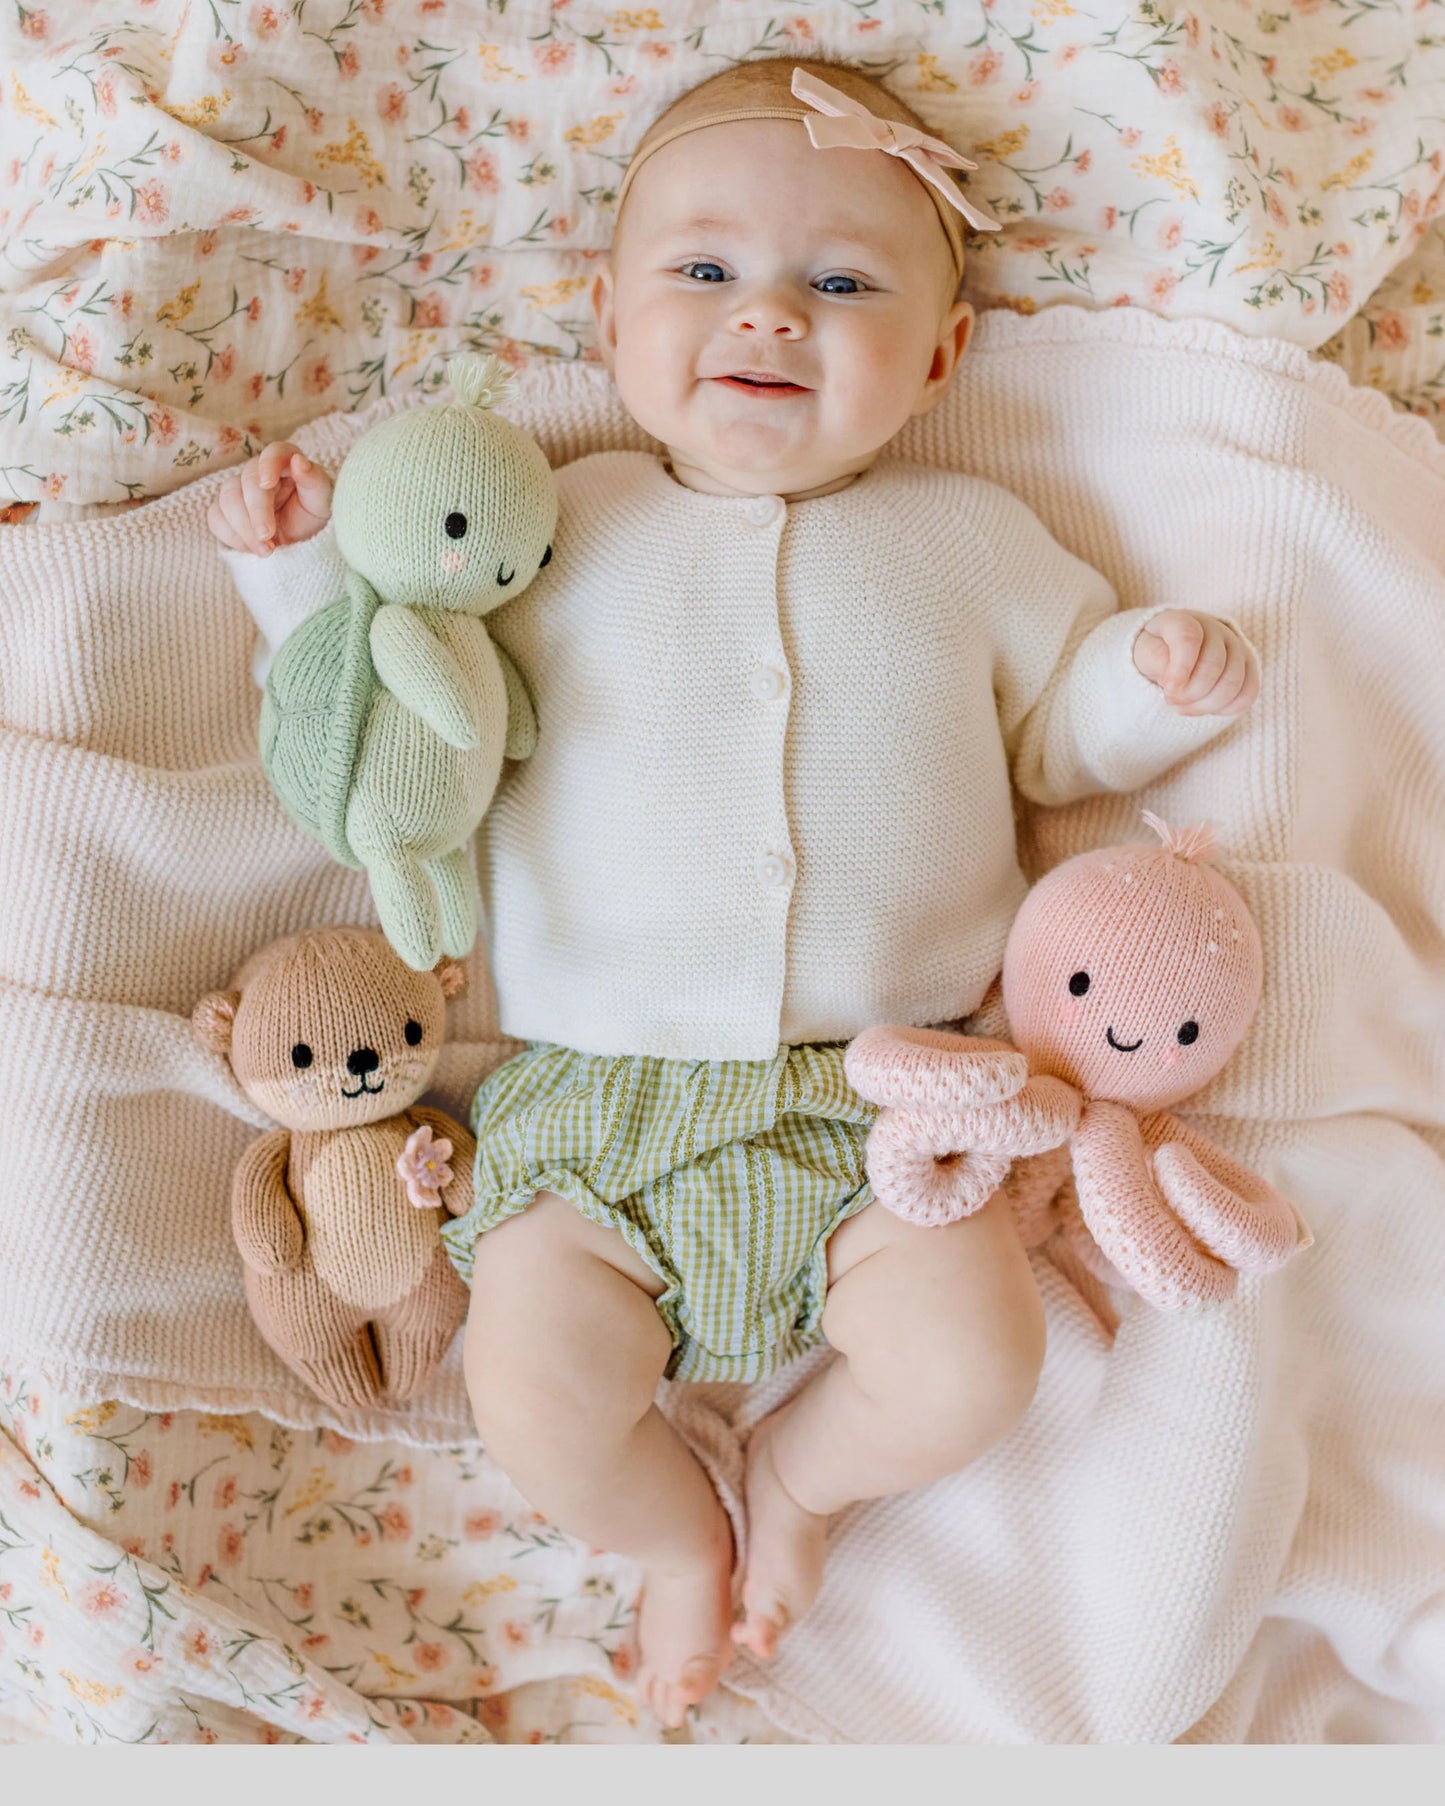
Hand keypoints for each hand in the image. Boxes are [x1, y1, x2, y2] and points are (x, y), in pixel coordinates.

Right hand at [206, 441, 332, 555]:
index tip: (267, 484)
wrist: (302, 540)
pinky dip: (232, 536)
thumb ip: (314, 480)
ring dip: (243, 529)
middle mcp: (259, 471)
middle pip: (247, 482)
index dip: (268, 465)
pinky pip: (216, 518)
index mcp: (285, 462)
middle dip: (256, 512)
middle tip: (267, 536)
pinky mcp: (226, 510)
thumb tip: (298, 462)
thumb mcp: (323, 501)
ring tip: (266, 550)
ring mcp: (239, 489)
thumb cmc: (314, 515)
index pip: (274, 452)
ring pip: (227, 500)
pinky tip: (252, 548)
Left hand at [1132, 610, 1258, 716]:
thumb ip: (1155, 659)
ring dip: (1206, 704)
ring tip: (1184, 708)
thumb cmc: (1156, 652)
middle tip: (1171, 700)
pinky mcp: (1249, 666)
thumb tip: (1174, 679)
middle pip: (1213, 665)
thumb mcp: (1145, 653)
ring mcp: (1236, 646)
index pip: (1188, 638)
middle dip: (1190, 693)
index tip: (1169, 691)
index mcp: (1184, 620)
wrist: (1172, 653)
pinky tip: (1206, 708)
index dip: (1180, 669)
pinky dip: (1227, 708)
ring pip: (1233, 682)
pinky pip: (1248, 693)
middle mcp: (1215, 628)